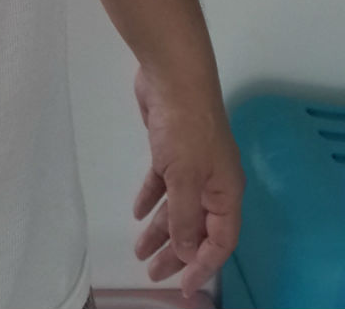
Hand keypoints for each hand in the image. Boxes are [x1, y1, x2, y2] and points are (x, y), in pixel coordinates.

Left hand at [132, 63, 244, 299]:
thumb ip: (185, 219)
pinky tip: (137, 212)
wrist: (174, 75)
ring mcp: (192, 165)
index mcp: (225, 192)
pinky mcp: (171, 149)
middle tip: (152, 274)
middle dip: (176, 253)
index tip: (184, 288)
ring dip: (160, 229)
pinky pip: (163, 184)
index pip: (220, 241)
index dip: (203, 267)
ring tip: (139, 251)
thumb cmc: (186, 128)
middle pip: (196, 227)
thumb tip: (189, 253)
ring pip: (177, 207)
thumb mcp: (185, 179)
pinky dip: (151, 198)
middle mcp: (212, 182)